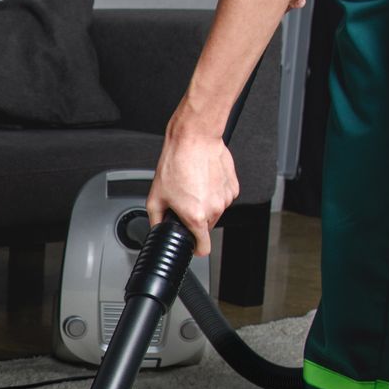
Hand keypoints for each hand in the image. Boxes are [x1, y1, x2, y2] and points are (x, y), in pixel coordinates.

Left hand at [146, 118, 239, 257]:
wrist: (194, 140)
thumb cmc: (176, 164)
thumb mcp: (155, 196)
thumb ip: (156, 219)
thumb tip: (157, 229)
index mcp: (196, 216)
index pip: (204, 248)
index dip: (196, 248)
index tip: (193, 245)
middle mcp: (214, 209)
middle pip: (206, 227)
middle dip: (196, 219)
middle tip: (185, 201)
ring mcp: (226, 198)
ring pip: (215, 211)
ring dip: (206, 204)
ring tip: (193, 186)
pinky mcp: (233, 187)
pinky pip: (222, 197)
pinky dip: (214, 193)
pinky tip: (204, 180)